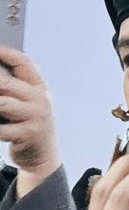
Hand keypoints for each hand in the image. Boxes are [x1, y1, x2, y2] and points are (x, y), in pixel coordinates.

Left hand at [0, 46, 60, 196]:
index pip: (24, 63)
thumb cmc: (31, 124)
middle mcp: (40, 99)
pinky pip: (1, 128)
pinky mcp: (28, 134)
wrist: (43, 156)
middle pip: (8, 83)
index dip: (6, 54)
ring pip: (3, 103)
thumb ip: (16, 88)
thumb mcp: (30, 103)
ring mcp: (35, 116)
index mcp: (40, 87)